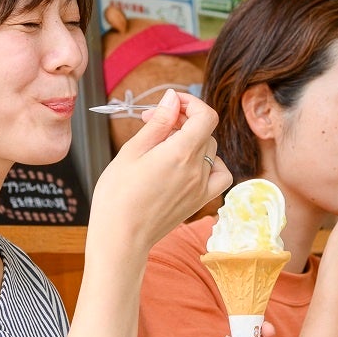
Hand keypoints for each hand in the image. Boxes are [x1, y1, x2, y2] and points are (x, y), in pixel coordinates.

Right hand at [89, 89, 232, 250]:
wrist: (120, 237)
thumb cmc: (117, 195)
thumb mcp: (132, 151)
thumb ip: (158, 123)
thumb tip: (173, 99)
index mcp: (180, 153)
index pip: (205, 116)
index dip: (191, 103)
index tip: (171, 103)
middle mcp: (197, 170)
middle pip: (204, 131)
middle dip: (181, 120)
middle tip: (152, 124)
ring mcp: (201, 187)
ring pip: (210, 151)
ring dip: (193, 140)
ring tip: (165, 145)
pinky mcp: (199, 201)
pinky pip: (220, 176)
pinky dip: (211, 164)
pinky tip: (190, 164)